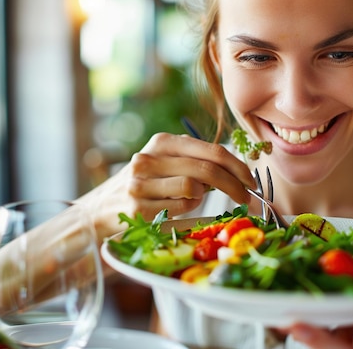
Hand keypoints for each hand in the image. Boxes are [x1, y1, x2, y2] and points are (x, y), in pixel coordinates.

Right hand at [78, 133, 255, 236]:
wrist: (100, 209)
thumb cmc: (144, 186)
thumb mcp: (166, 164)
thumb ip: (195, 162)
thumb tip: (236, 173)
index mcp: (162, 142)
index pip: (211, 150)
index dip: (237, 166)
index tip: (251, 180)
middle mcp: (149, 157)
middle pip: (208, 170)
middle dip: (234, 185)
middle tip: (247, 198)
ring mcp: (141, 183)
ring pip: (194, 189)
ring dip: (200, 198)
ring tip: (187, 200)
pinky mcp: (138, 207)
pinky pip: (179, 208)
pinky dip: (185, 209)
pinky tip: (171, 208)